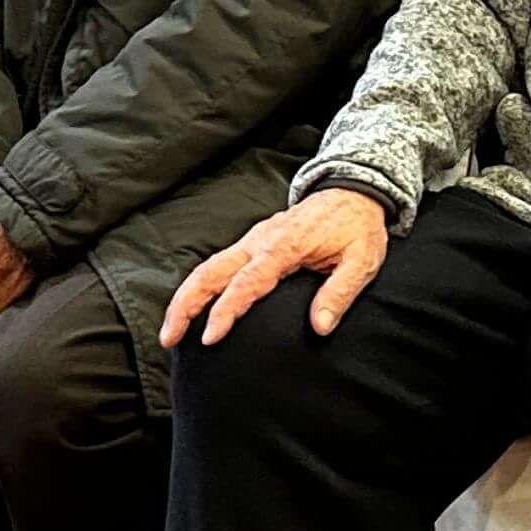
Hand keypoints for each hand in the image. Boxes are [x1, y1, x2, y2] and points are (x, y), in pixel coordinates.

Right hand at [162, 188, 390, 348]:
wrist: (353, 191)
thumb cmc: (357, 228)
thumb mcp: (361, 261)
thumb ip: (339, 293)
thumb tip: (320, 327)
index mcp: (284, 247)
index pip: (246, 282)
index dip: (226, 310)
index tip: (210, 338)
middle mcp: (260, 242)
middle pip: (211, 272)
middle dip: (186, 305)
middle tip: (169, 338)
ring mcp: (253, 240)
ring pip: (208, 267)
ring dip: (185, 298)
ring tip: (170, 331)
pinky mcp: (253, 242)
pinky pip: (218, 264)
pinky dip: (198, 286)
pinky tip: (191, 308)